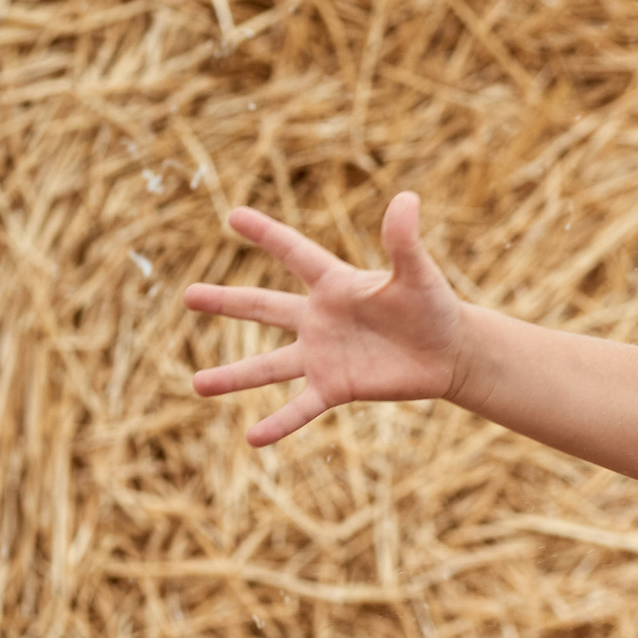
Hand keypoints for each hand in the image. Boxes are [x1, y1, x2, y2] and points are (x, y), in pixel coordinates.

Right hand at [185, 192, 466, 445]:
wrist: (450, 352)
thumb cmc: (434, 306)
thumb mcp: (417, 273)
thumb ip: (404, 241)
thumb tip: (408, 198)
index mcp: (335, 284)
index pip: (293, 253)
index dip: (266, 234)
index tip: (233, 216)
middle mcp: (319, 319)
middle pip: (264, 307)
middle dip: (226, 302)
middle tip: (187, 296)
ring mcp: (323, 355)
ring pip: (269, 366)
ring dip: (233, 376)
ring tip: (197, 384)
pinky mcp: (337, 387)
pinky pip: (300, 407)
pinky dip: (278, 423)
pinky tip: (251, 439)